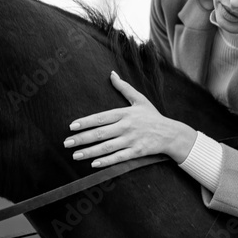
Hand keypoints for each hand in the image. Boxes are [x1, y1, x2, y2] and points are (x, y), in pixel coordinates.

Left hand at [65, 71, 196, 167]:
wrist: (171, 133)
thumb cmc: (152, 116)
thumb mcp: (139, 99)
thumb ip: (124, 88)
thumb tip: (112, 74)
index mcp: (125, 113)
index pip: (101, 118)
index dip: (85, 122)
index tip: (71, 126)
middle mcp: (126, 126)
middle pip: (100, 133)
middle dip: (82, 138)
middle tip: (66, 143)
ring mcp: (132, 140)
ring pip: (107, 147)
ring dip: (90, 152)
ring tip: (75, 155)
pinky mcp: (137, 152)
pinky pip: (119, 157)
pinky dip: (106, 161)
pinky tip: (94, 164)